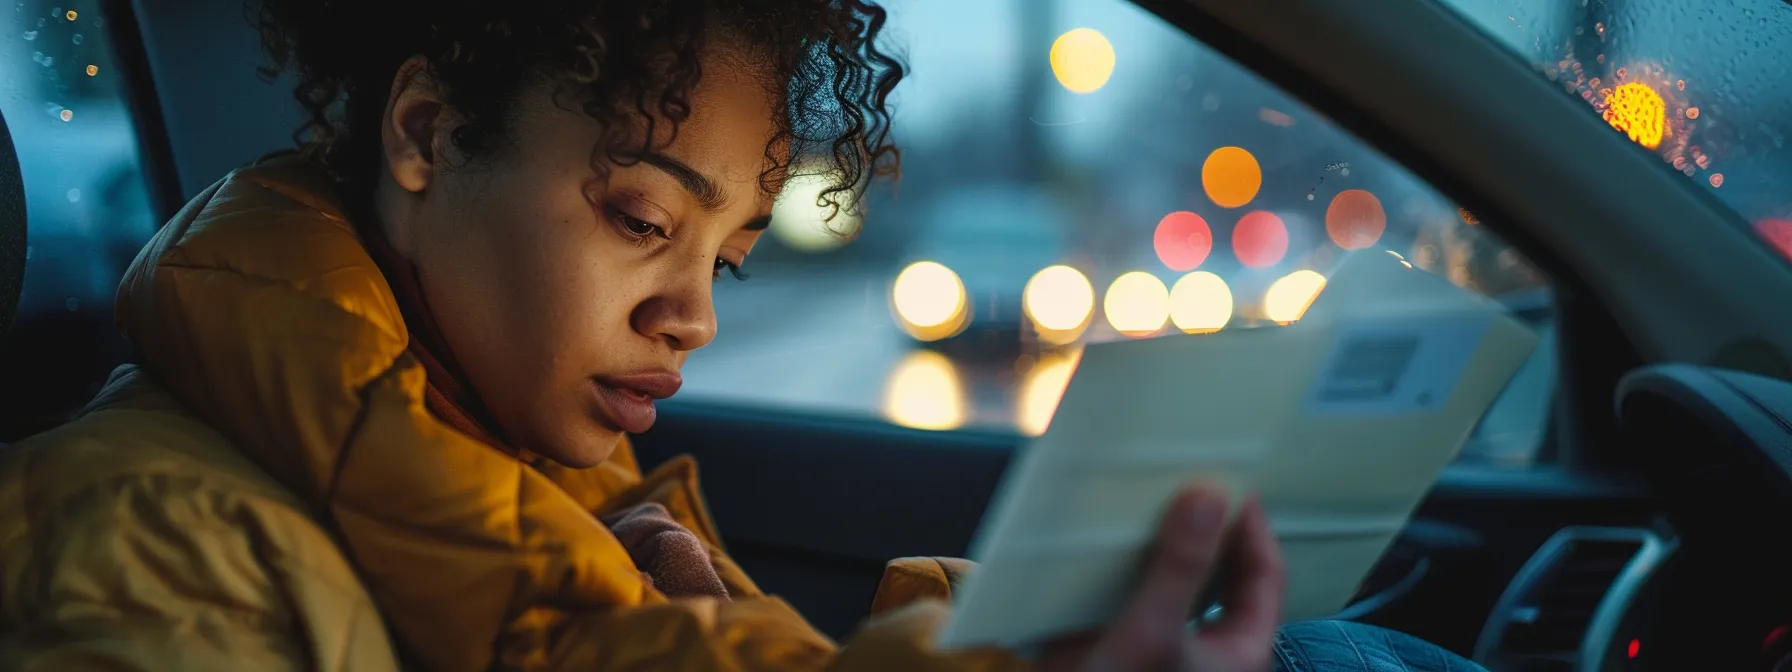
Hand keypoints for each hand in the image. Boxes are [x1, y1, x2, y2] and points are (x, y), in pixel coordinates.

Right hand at [1038, 485, 1284, 671]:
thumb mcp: (1153, 635)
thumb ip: (1179, 567)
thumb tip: (1207, 495)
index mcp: (1237, 651)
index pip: (1264, 574)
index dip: (1253, 526)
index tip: (1231, 481)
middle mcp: (1201, 643)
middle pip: (1219, 568)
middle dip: (1205, 524)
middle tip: (1186, 474)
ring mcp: (1158, 638)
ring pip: (1171, 573)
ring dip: (1158, 535)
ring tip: (1146, 491)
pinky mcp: (1114, 635)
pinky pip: (1125, 583)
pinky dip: (1117, 554)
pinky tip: (1102, 527)